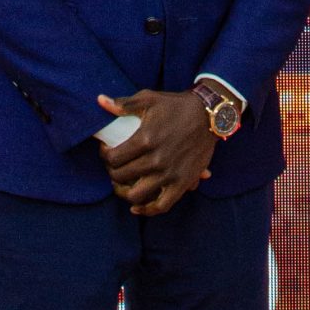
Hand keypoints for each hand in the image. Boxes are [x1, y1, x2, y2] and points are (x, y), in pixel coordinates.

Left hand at [95, 89, 214, 215]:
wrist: (209, 115)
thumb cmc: (177, 106)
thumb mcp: (149, 99)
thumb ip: (124, 104)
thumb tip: (100, 101)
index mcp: (145, 139)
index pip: (113, 158)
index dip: (104, 156)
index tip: (106, 151)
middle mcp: (156, 160)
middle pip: (121, 176)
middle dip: (112, 172)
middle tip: (114, 166)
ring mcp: (170, 174)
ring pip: (136, 195)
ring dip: (123, 192)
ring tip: (122, 184)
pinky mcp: (182, 183)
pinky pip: (161, 206)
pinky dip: (147, 210)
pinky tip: (136, 207)